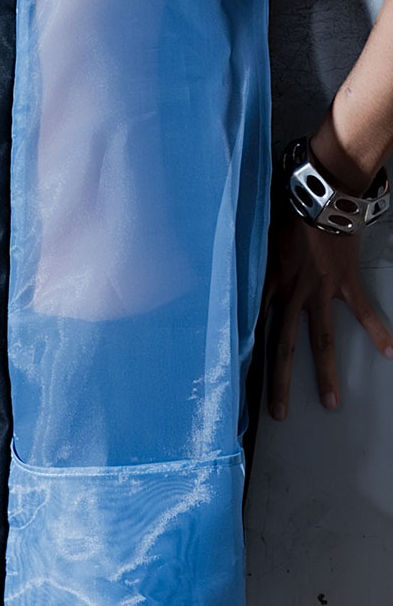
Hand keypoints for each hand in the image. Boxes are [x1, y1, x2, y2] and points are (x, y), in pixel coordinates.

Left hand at [262, 170, 392, 420]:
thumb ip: (248, 259)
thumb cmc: (284, 207)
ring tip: (331, 403)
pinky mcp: (345, 282)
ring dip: (326, 373)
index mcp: (266, 284)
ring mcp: (319, 291)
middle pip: (283, 347)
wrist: (319, 191)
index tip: (239, 382)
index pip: (252, 327)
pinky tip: (390, 352)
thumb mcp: (257, 235)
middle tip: (279, 414)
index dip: (245, 355)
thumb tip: (228, 266)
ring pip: (321, 340)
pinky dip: (378, 330)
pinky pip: (362, 311)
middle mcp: (290, 294)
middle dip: (281, 383)